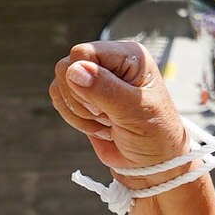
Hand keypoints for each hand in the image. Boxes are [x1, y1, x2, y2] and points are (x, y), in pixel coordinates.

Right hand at [51, 39, 190, 175]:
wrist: (151, 160)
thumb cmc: (155, 133)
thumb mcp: (136, 111)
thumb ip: (105, 89)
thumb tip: (74, 70)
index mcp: (127, 55)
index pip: (82, 54)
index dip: (85, 81)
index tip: (105, 106)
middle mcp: (108, 62)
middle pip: (65, 68)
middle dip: (82, 100)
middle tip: (109, 115)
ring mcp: (93, 78)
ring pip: (59, 85)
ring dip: (79, 113)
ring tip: (107, 121)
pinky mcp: (81, 96)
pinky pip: (59, 100)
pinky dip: (75, 119)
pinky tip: (99, 125)